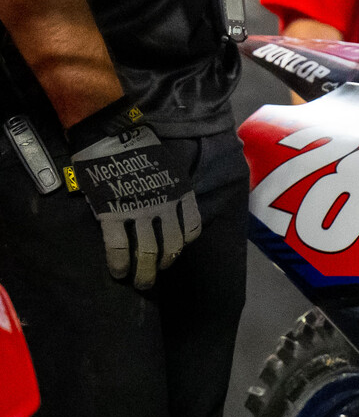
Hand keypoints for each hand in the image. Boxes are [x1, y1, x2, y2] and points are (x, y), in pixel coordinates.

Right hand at [63, 101, 199, 289]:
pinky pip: (119, 247)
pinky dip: (119, 264)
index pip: (191, 228)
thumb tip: (177, 197)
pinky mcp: (113, 214)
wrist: (111, 134)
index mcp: (180, 192)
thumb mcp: (170, 164)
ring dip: (144, 272)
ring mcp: (138, 212)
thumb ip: (174, 184)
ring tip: (140, 282)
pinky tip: (118, 272)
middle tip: (153, 278)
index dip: (182, 245)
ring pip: (147, 252)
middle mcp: (164, 205)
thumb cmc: (140, 145)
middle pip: (170, 246)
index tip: (173, 253)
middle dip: (163, 266)